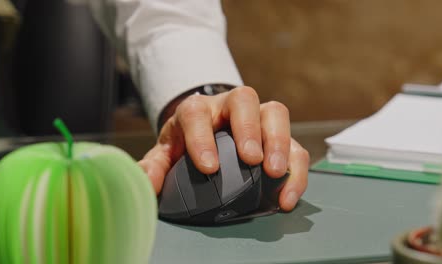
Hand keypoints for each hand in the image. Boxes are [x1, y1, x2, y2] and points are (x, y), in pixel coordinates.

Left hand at [138, 86, 308, 210]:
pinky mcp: (277, 136)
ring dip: (279, 143)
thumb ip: (154, 167)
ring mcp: (257, 118)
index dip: (202, 138)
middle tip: (252, 160)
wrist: (206, 131)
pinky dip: (295, 168)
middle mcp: (229, 106)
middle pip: (244, 100)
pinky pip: (294, 145)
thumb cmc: (185, 143)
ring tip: (275, 173)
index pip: (196, 114)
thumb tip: (146, 183)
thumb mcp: (165, 154)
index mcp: (196, 109)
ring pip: (275, 114)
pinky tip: (288, 193)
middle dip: (249, 129)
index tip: (208, 167)